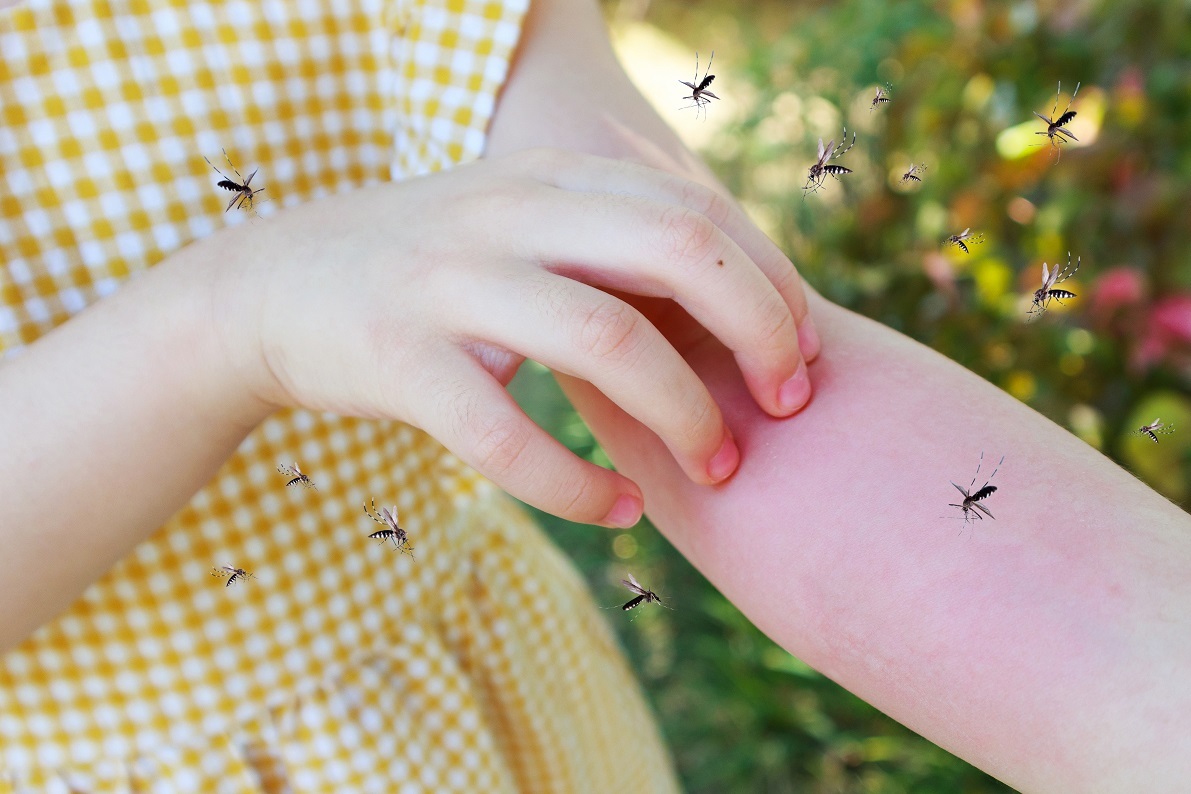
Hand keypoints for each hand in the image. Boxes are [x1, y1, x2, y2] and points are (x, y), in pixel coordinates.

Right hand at [217, 148, 818, 526]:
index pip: (696, 211)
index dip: (770, 282)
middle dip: (757, 331)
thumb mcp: (514, 224)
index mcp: (546, 178)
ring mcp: (447, 284)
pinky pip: (507, 438)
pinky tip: (618, 509)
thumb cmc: (424, 270)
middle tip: (788, 405)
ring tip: (718, 468)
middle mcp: (504, 215)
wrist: (268, 288)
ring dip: (683, 415)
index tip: (805, 349)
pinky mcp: (397, 362)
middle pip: (675, 251)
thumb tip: (735, 299)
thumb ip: (606, 240)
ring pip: (605, 341)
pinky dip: (578, 486)